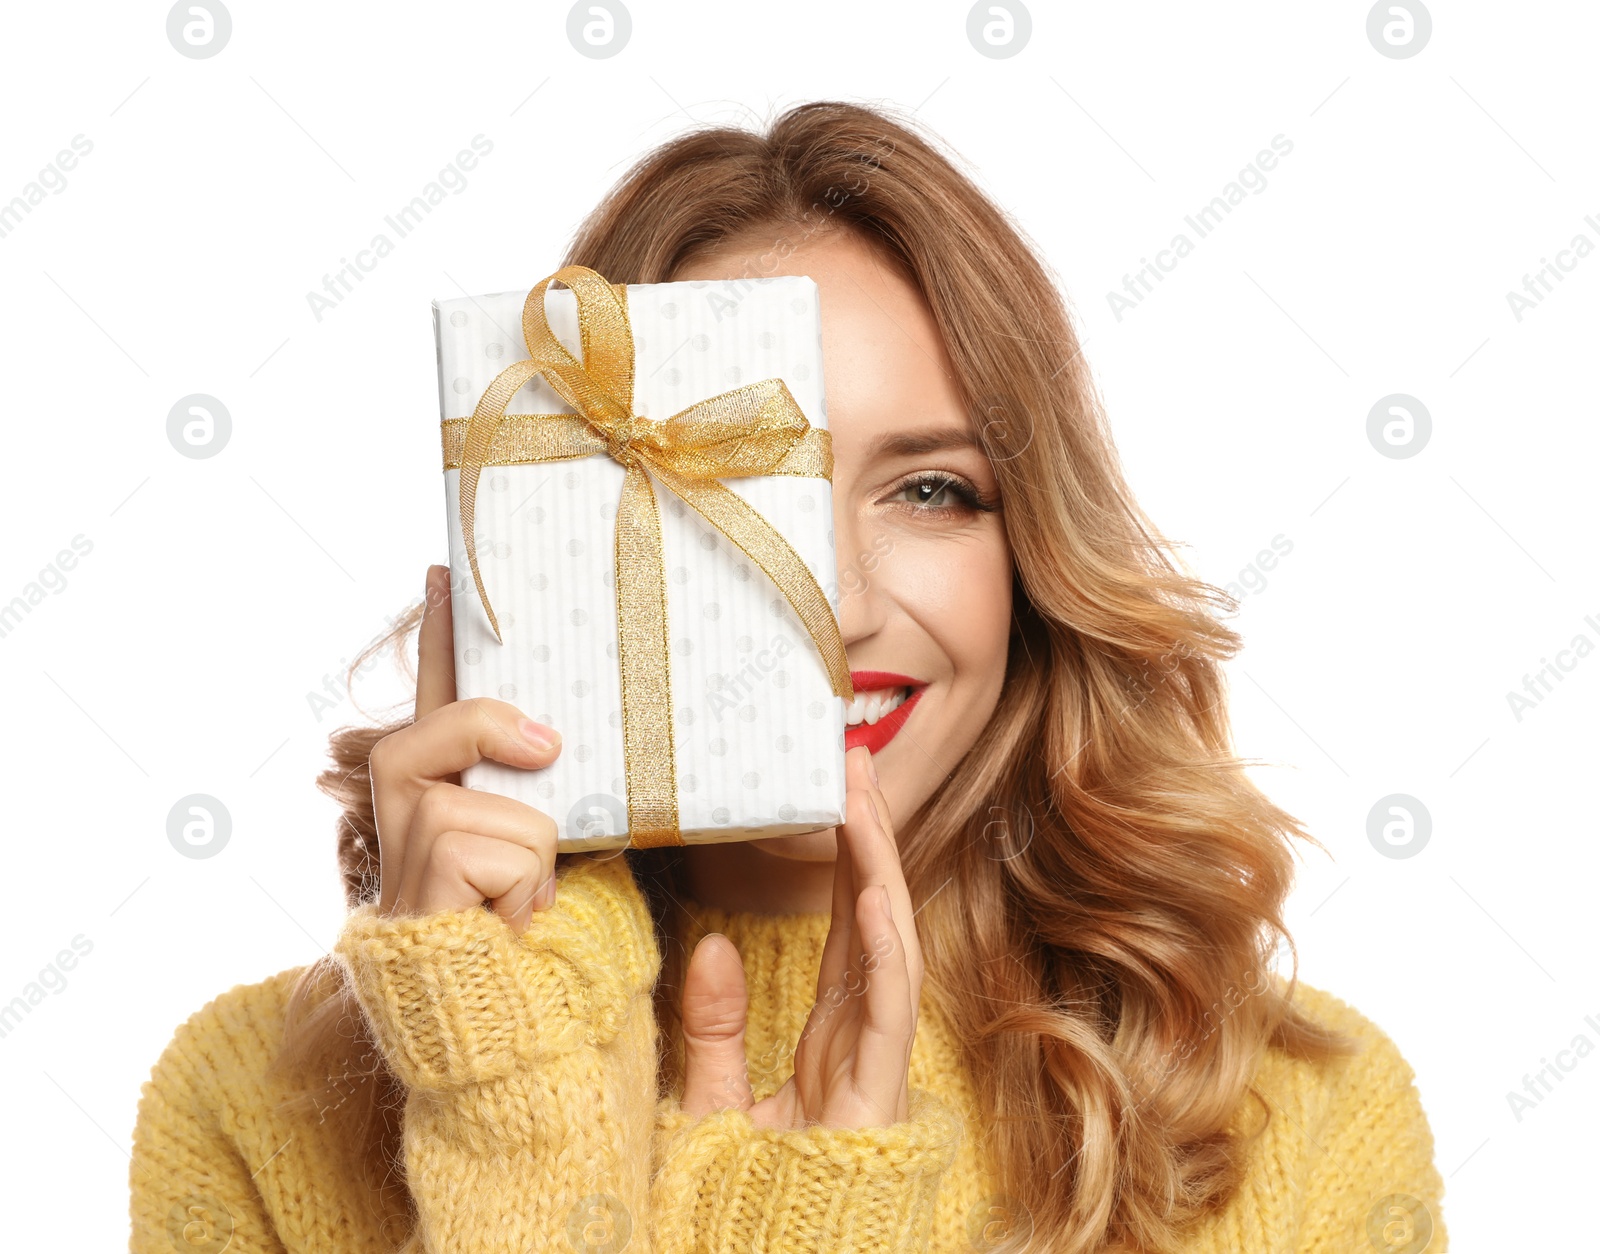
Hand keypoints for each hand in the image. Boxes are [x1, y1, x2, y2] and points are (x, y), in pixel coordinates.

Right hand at [369, 564, 566, 933]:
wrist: (505, 1026)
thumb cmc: (534, 932)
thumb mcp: (549, 842)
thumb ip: (542, 789)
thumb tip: (563, 740)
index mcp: (442, 793)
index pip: (436, 698)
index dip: (436, 637)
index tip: (442, 570)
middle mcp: (406, 813)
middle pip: (436, 726)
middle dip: (490, 730)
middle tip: (548, 750)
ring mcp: (404, 850)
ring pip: (498, 805)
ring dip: (536, 855)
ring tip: (523, 901)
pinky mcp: (416, 887)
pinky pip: (507, 849)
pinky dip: (530, 888)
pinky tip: (509, 922)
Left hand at [678, 744, 922, 1128]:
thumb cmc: (740, 1197)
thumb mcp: (712, 1099)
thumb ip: (714, 1026)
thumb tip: (710, 945)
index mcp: (828, 1031)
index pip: (843, 924)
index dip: (843, 856)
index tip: (834, 789)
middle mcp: (860, 1036)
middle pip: (872, 918)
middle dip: (868, 839)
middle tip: (854, 761)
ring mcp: (875, 1063)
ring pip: (888, 946)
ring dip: (878, 869)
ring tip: (861, 799)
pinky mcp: (877, 1096)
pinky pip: (887, 1010)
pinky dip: (883, 948)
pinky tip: (871, 893)